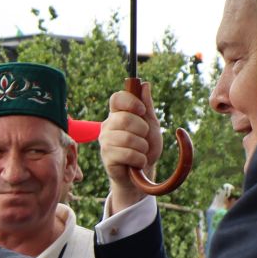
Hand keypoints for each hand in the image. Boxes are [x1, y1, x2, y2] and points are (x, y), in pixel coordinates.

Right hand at [100, 88, 160, 211]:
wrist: (142, 173)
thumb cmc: (145, 147)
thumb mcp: (151, 125)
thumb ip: (147, 106)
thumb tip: (145, 85)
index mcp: (118, 115)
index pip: (117, 98)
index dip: (130, 101)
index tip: (142, 110)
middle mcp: (108, 126)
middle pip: (124, 118)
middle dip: (142, 129)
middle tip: (144, 138)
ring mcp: (105, 142)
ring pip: (127, 138)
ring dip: (142, 147)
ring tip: (141, 152)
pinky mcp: (106, 157)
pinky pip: (127, 154)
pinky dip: (139, 159)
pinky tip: (137, 162)